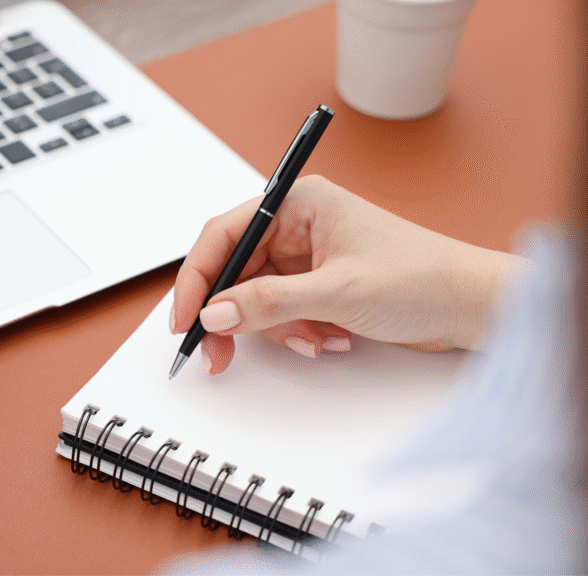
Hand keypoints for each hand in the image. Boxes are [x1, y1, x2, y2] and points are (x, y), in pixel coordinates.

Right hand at [171, 175, 523, 374]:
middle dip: (231, 314)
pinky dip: (296, 333)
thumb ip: (269, 302)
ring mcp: (309, 256)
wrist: (472, 306)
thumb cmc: (423, 278)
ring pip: (256, 297)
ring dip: (276, 329)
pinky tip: (329, 339)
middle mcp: (300, 224)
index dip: (198, 277)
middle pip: (235, 270)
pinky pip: (281, 312)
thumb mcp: (337, 292)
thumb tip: (215, 313)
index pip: (225, 234)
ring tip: (314, 341)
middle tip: (217, 352)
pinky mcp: (319, 285)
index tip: (184, 318)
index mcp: (300, 203)